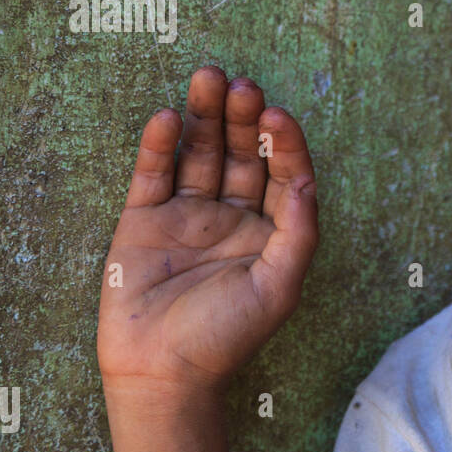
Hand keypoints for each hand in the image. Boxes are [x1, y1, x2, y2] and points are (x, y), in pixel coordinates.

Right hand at [97, 66, 318, 395]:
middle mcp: (232, 216)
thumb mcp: (279, 287)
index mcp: (271, 231)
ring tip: (207, 77)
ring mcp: (187, 214)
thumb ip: (299, 232)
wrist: (162, 374)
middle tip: (241, 83)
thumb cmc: (227, 337)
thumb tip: (307, 181)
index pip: (283, 172)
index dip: (283, 142)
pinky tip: (166, 117)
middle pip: (242, 152)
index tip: (277, 116)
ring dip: (204, 115)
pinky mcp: (144, 220)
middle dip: (243, 117)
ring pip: (200, 152)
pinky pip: (154, 173)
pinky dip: (159, 145)